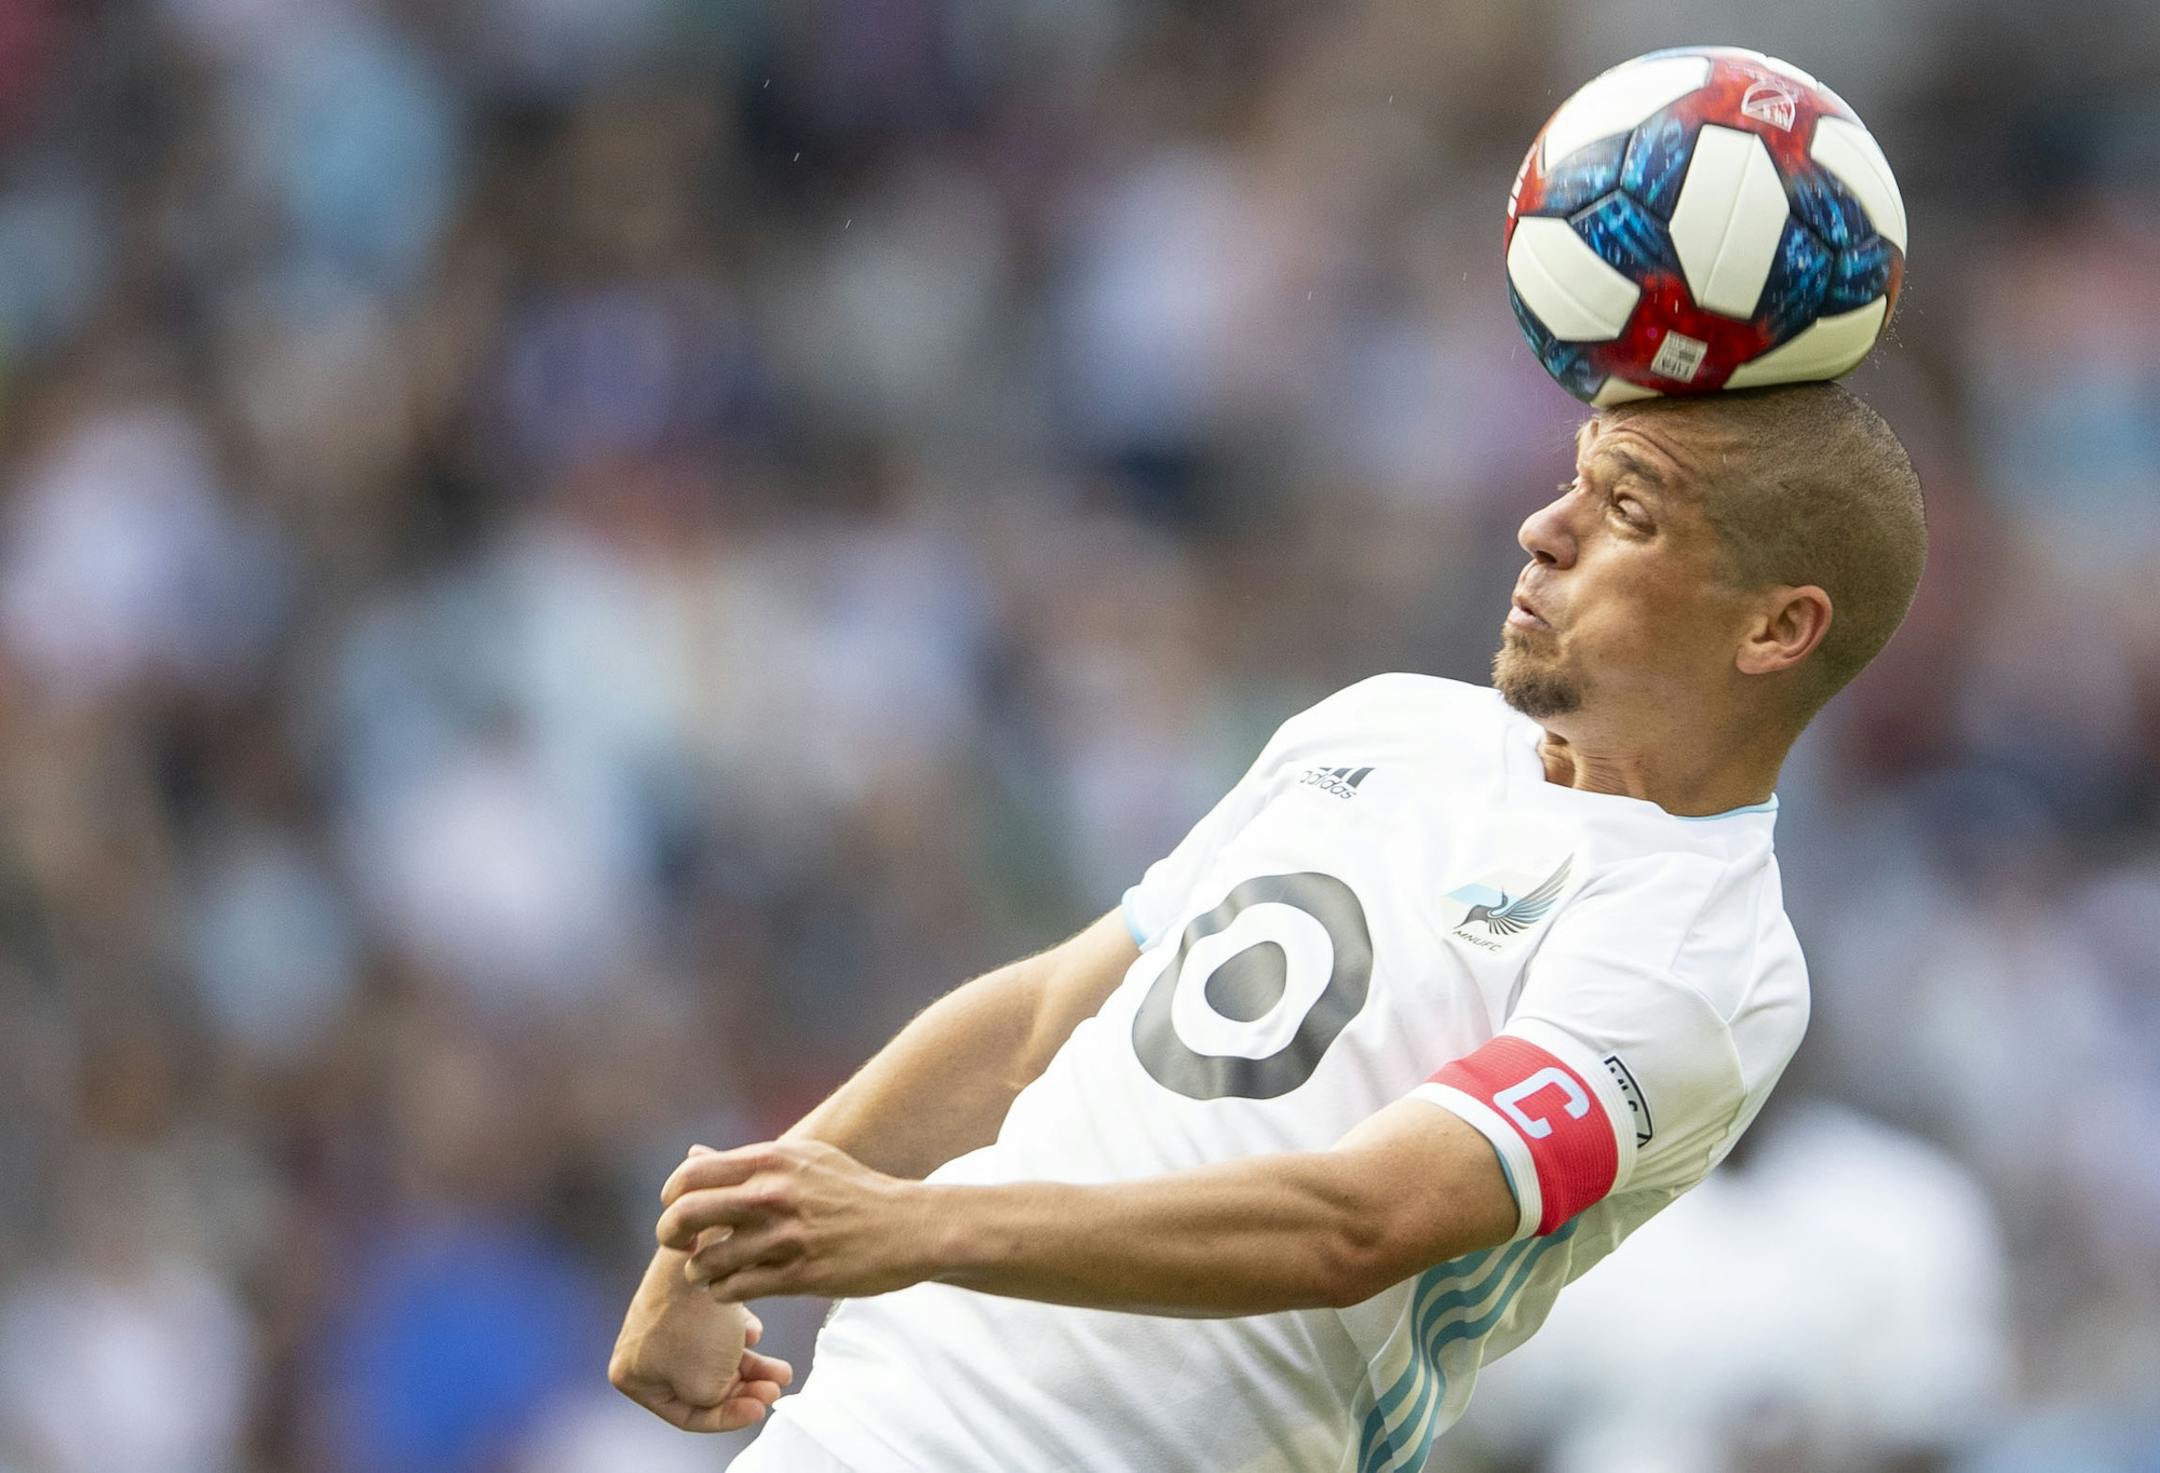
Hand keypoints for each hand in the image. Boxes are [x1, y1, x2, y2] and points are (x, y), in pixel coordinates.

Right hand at [609, 1237, 793, 1431]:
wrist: (703, 1255)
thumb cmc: (696, 1326)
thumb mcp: (705, 1386)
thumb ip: (714, 1402)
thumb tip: (726, 1390)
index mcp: (632, 1374)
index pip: (685, 1413)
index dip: (727, 1418)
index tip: (759, 1410)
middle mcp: (642, 1346)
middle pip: (702, 1383)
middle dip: (744, 1389)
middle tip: (775, 1389)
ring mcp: (665, 1318)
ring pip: (714, 1355)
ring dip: (750, 1365)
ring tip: (781, 1371)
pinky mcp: (687, 1295)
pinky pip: (716, 1327)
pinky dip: (738, 1334)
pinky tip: (754, 1331)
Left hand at [658, 1140, 935, 1300]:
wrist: (908, 1226)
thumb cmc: (852, 1190)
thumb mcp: (804, 1160)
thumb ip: (747, 1161)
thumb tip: (694, 1155)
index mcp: (771, 1160)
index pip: (691, 1174)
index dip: (672, 1196)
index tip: (679, 1210)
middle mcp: (772, 1195)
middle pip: (686, 1215)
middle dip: (670, 1235)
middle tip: (679, 1246)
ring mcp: (784, 1237)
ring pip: (706, 1262)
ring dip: (698, 1272)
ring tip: (707, 1273)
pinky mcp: (798, 1275)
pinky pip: (735, 1289)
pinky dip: (724, 1292)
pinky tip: (733, 1287)